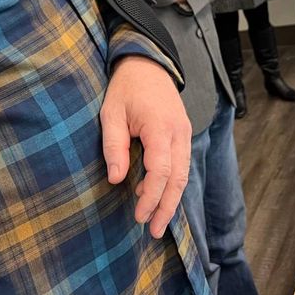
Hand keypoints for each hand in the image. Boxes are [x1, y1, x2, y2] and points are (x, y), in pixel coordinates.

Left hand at [101, 55, 191, 238]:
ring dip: (171, 198)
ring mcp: (184, 133)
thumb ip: (114, 146)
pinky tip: (153, 193)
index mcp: (160, 126)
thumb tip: (115, 179)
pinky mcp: (183, 134)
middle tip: (152, 231)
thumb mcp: (111, 113)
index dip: (152, 196)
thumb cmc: (126, 88)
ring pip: (184, 174)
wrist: (147, 64)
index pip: (162, 170)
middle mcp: (179, 132)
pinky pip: (181, 164)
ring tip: (155, 220)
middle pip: (179, 178)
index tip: (139, 215)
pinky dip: (171, 183)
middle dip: (166, 207)